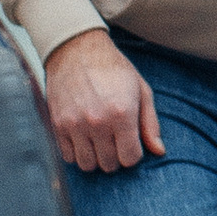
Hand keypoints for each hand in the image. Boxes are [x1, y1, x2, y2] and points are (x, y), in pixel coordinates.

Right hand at [45, 28, 161, 171]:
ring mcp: (75, 124)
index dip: (133, 153)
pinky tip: (84, 139)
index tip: (131, 143)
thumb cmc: (113, 68)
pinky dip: (77, 153)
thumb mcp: (140, 90)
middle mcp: (97, 122)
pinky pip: (68, 157)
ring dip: (96, 159)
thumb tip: (158, 151)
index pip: (130, 158)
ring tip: (100, 143)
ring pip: (87, 165)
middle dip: (116, 157)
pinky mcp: (58, 124)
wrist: (76, 50)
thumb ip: (150, 123)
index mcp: (122, 113)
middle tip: (116, 142)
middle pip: (109, 164)